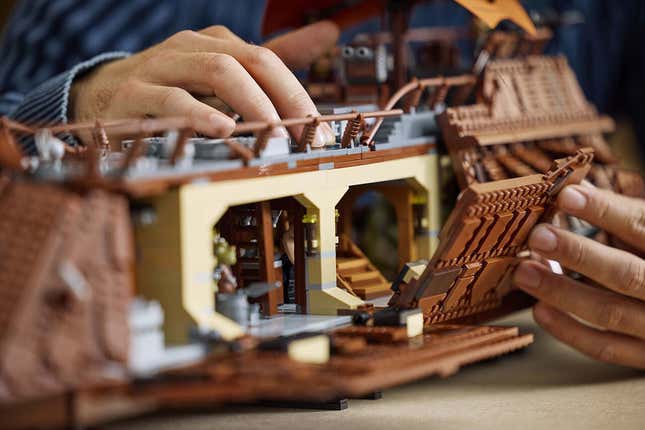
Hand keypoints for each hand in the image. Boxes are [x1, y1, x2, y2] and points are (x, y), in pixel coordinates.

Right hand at [70, 22, 338, 144]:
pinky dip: (199, 114)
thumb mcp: (221, 74)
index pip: (268, 60)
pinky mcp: (132, 94)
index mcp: (215, 44)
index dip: (298, 94)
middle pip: (248, 61)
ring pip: (215, 71)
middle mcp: (191, 48)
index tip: (320, 132)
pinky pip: (169, 99)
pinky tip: (222, 129)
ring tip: (275, 132)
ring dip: (251, 103)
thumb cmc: (170, 89)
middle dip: (284, 98)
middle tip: (305, 135)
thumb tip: (328, 33)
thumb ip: (273, 60)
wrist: (99, 98)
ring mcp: (160, 67)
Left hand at [513, 184, 644, 368]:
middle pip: (625, 274)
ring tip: (524, 272)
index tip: (565, 195)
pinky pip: (605, 348)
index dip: (604, 211)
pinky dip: (569, 331)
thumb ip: (621, 215)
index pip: (641, 227)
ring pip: (611, 312)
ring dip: (562, 292)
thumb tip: (572, 189)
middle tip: (537, 236)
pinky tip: (538, 310)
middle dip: (579, 254)